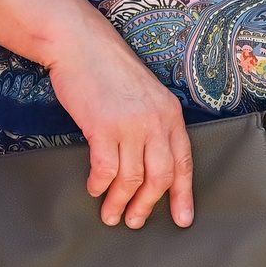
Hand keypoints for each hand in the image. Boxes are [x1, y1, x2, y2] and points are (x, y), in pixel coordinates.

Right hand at [44, 14, 192, 229]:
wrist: (81, 44)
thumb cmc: (109, 69)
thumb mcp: (146, 95)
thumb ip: (153, 124)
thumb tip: (149, 165)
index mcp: (171, 113)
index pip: (184, 162)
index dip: (183, 195)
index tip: (182, 219)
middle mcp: (156, 120)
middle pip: (160, 176)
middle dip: (148, 205)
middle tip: (136, 222)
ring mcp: (130, 124)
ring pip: (132, 178)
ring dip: (120, 202)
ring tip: (111, 215)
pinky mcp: (103, 127)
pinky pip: (106, 169)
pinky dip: (100, 185)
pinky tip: (94, 189)